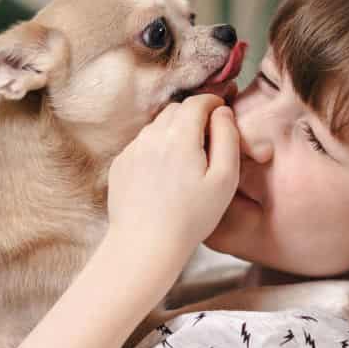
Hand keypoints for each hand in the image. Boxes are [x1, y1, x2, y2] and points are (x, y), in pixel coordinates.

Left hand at [106, 94, 239, 266]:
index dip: (212, 102)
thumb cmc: (190, 217)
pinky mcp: (120, 164)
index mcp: (179, 136)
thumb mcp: (225, 179)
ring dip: (173, 132)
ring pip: (157, 126)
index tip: (221, 111)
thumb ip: (228, 138)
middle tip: (207, 137)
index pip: (197, 102)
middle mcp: (151, 136)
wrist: (144, 245)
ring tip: (186, 159)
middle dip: (193, 115)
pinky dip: (156, 149)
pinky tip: (165, 175)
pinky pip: (142, 145)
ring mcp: (132, 149)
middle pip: (175, 110)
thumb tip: (222, 112)